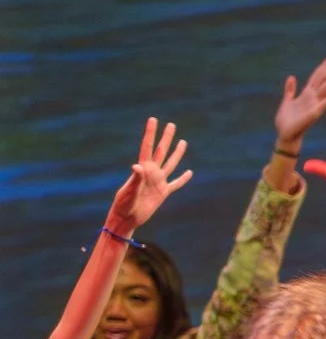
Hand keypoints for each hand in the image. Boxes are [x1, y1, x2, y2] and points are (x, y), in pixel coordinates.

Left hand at [105, 118, 193, 234]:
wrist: (127, 218)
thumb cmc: (124, 205)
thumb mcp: (128, 191)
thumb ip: (135, 178)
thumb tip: (137, 166)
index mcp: (143, 169)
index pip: (148, 147)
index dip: (150, 133)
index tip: (153, 119)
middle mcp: (151, 173)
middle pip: (162, 151)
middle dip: (166, 138)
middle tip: (171, 125)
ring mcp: (158, 182)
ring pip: (171, 164)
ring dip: (177, 153)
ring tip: (183, 142)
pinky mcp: (163, 193)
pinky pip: (176, 184)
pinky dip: (183, 178)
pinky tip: (189, 172)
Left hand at [273, 54, 325, 149]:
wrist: (285, 135)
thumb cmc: (286, 121)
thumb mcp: (286, 101)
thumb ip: (290, 89)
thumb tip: (292, 77)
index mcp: (306, 93)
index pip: (317, 76)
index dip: (323, 66)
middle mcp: (313, 97)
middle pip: (323, 78)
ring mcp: (315, 104)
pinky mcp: (315, 112)